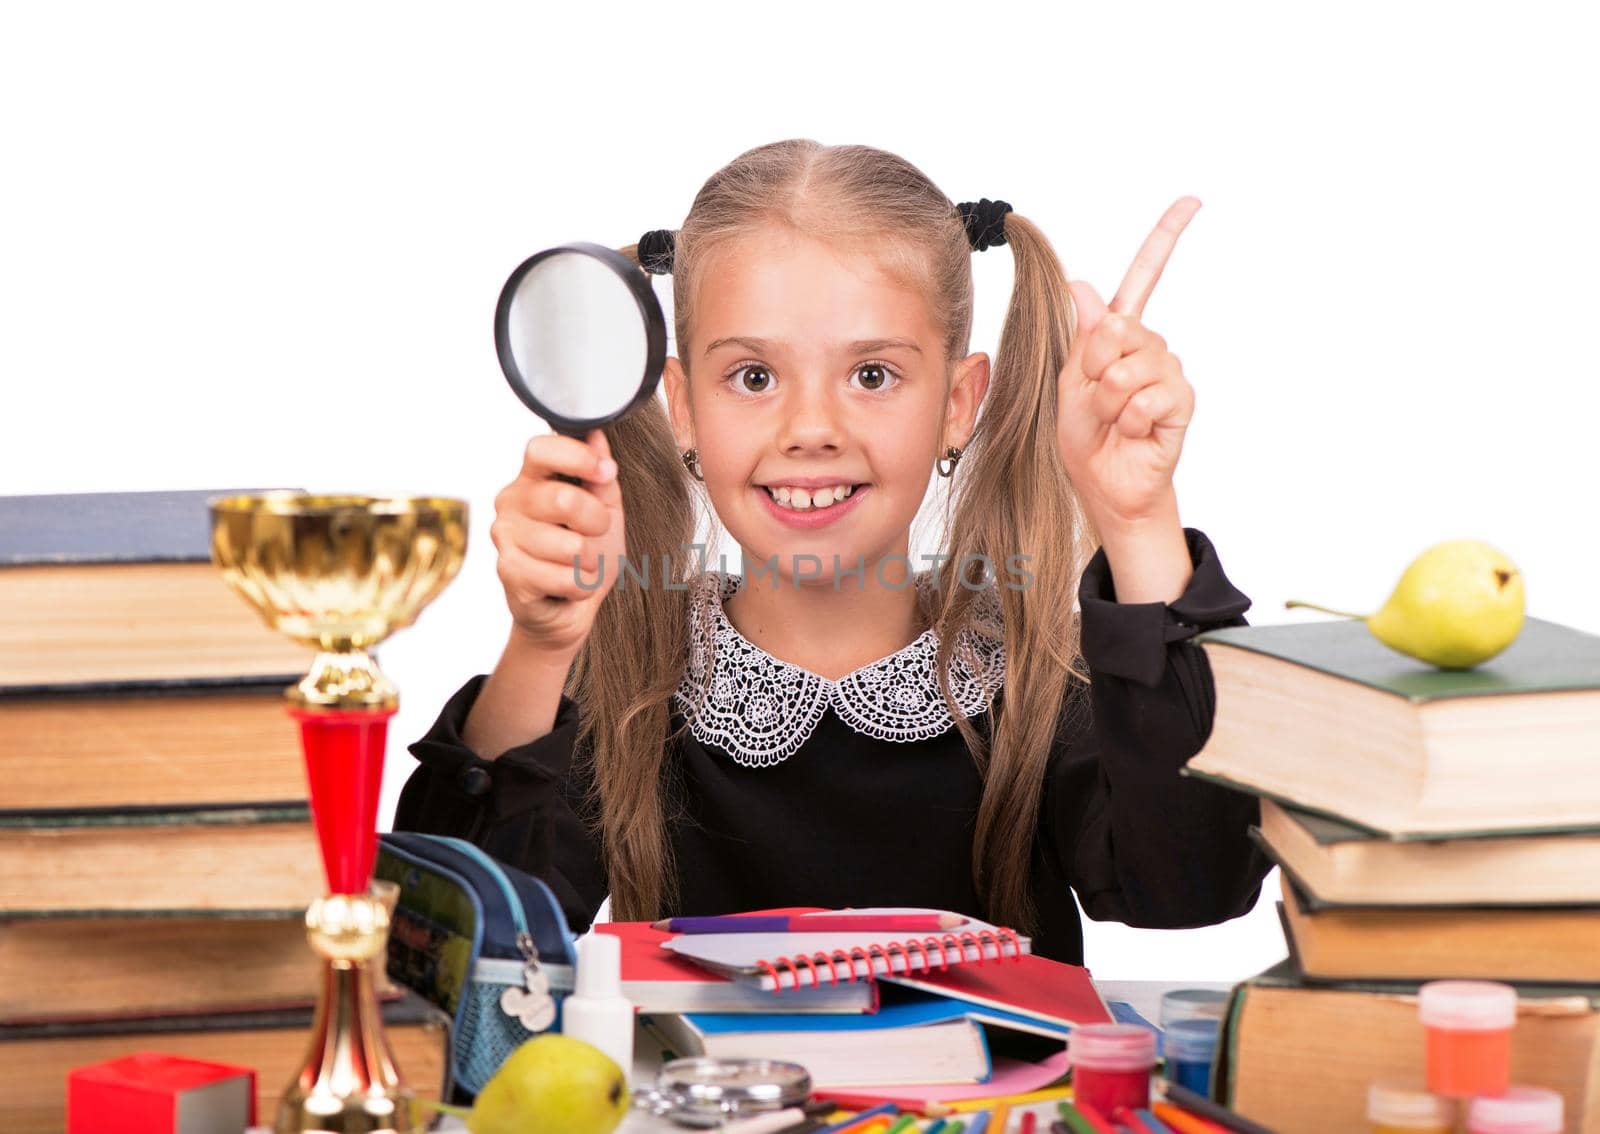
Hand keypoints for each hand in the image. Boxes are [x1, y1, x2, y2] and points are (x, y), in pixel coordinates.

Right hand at [489, 428, 625, 655]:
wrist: (571, 607)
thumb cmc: (587, 553)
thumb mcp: (606, 509)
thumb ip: (600, 476)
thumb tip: (597, 435)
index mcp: (532, 478)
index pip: (540, 449)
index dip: (577, 457)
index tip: (606, 471)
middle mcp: (510, 502)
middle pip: (563, 499)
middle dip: (596, 521)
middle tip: (596, 532)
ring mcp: (505, 537)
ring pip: (569, 545)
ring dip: (590, 560)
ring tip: (580, 563)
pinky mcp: (509, 573)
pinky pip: (565, 577)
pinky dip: (581, 584)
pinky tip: (570, 583)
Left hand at [1057, 197, 1199, 533]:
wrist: (1105, 484)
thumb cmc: (1087, 435)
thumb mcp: (1070, 380)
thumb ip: (1083, 336)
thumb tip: (1082, 284)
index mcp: (1119, 336)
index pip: (1144, 277)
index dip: (1165, 238)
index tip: (1191, 201)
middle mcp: (1150, 346)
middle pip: (1115, 331)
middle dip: (1091, 370)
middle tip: (1095, 400)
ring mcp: (1168, 372)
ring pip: (1128, 369)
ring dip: (1107, 402)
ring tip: (1113, 420)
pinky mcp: (1181, 402)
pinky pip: (1149, 398)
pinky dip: (1130, 419)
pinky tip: (1134, 431)